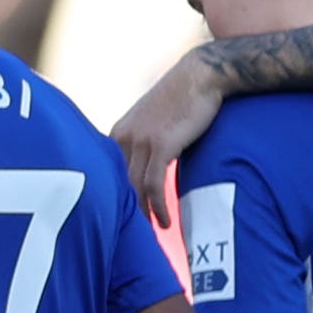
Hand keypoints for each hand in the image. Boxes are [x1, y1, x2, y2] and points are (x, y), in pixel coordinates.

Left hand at [111, 43, 233, 221]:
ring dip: (143, 216)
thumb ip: (148, 146)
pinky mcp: (160, 144)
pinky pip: (152, 185)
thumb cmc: (184, 99)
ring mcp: (140, 140)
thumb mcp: (156, 123)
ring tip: (153, 234)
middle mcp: (123, 137)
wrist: (202, 74)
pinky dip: (158, 208)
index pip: (110, 176)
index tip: (124, 222)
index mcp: (118, 134)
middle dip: (126, 213)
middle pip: (118, 186)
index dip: (117, 201)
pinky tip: (166, 223)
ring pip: (133, 189)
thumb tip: (151, 172)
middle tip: (135, 237)